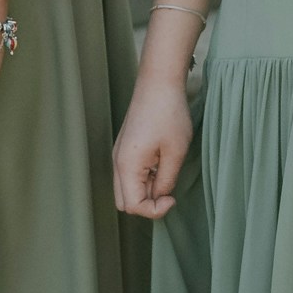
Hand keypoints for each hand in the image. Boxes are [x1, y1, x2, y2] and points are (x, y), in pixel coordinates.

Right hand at [114, 74, 192, 217]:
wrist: (158, 83)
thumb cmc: (168, 113)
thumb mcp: (175, 152)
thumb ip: (166, 181)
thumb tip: (160, 196)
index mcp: (127, 166)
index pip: (133, 207)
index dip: (154, 210)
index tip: (172, 197)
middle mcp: (117, 162)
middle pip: (124, 203)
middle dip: (147, 204)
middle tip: (169, 190)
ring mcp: (119, 155)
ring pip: (126, 189)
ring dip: (146, 191)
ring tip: (166, 173)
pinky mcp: (125, 148)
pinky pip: (129, 175)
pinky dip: (144, 179)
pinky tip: (161, 163)